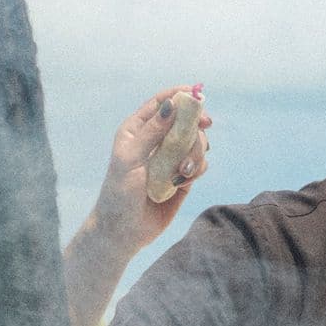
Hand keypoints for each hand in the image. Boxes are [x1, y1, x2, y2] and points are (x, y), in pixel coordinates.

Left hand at [83, 84, 214, 258]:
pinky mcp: (182, 178)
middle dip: (195, 125)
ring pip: (196, 143)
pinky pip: (199, 165)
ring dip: (195, 154)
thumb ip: (151, 132)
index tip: (197, 95)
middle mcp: (156, 142)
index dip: (179, 96)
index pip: (161, 104)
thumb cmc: (119, 193)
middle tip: (205, 125)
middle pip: (185, 121)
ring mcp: (170, 159)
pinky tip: (183, 182)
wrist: (125, 230)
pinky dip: (197, 170)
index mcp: (137, 130)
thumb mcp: (131, 158)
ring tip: (183, 173)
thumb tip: (170, 105)